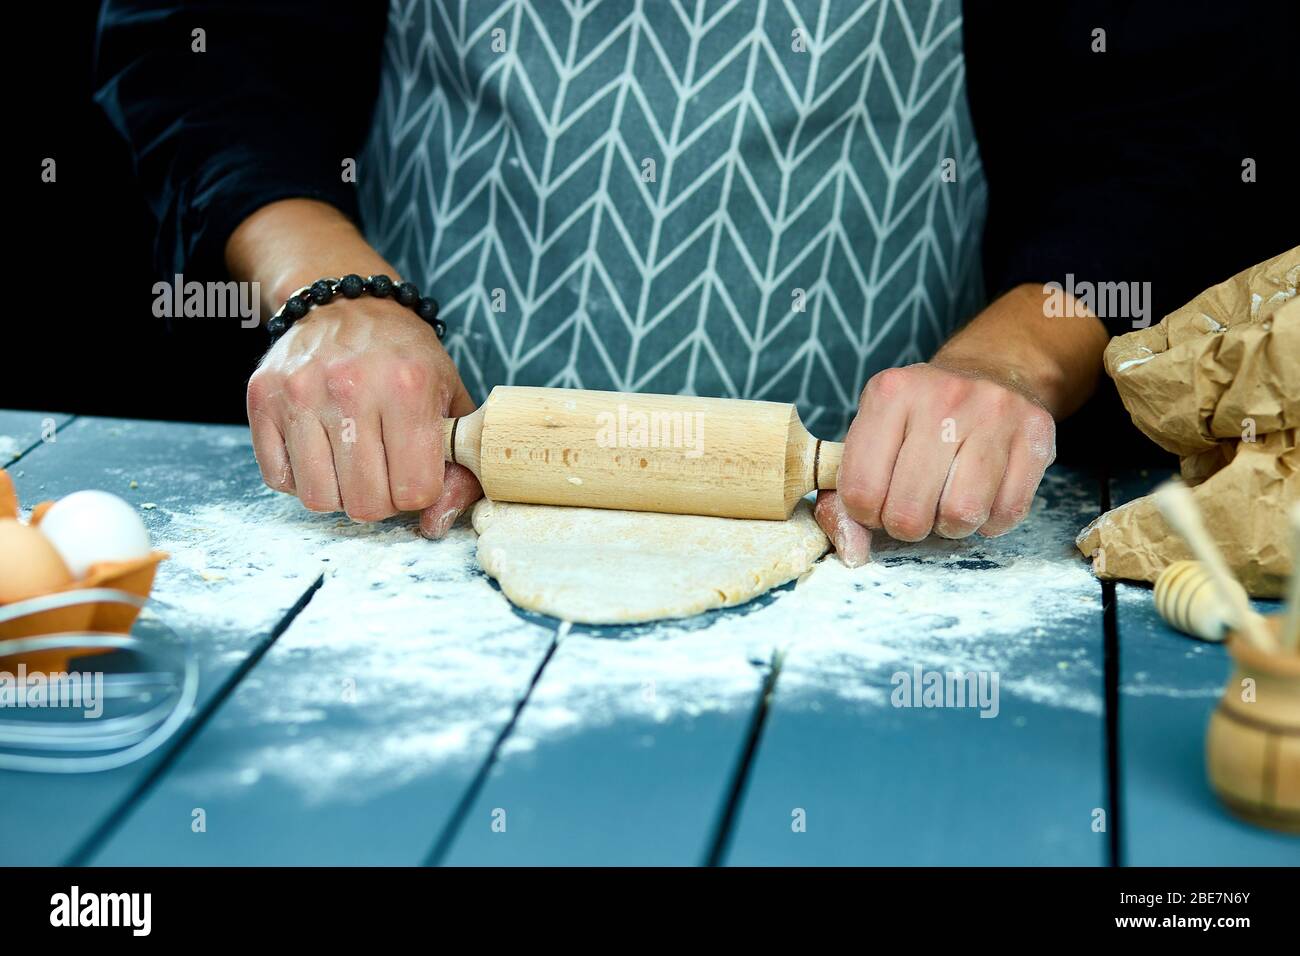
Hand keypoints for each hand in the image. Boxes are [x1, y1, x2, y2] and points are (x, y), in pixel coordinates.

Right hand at [246, 298, 481, 537]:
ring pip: (319, 499)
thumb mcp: (449, 397)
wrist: (348, 303)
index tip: (416, 472)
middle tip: (384, 472)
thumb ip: (459, 465)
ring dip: (340, 494)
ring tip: (352, 463)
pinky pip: (280, 479)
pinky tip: (320, 451)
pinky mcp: (263, 398)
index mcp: (408, 387)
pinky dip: (302, 478)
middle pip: (365, 504)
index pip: (414, 490)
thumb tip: (435, 524)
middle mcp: (351, 388)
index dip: (418, 494)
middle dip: (380, 501)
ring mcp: (300, 393)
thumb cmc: (405, 357)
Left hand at [815, 362, 1055, 564]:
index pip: (861, 489)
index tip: (876, 505)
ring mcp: (994, 411)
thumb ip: (844, 498)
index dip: (865, 515)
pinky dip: (991, 522)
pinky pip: (1008, 511)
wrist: (992, 371)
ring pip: (963, 514)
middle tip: (913, 509)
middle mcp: (943, 396)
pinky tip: (982, 498)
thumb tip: (854, 553)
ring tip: (947, 503)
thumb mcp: (871, 437)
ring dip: (951, 526)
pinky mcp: (1037, 431)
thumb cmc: (920, 418)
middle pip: (911, 510)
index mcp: (890, 393)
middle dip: (907, 526)